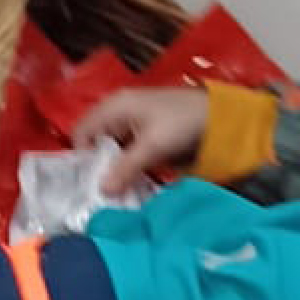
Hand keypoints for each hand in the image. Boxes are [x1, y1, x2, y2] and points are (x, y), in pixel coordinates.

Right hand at [73, 87, 213, 191]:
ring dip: (112, 168)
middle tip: (99, 192)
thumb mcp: (153, 146)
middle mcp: (118, 111)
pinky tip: (130, 183)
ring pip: (110, 148)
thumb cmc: (183, 122)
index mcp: (114, 106)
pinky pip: (126, 151)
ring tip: (114, 192)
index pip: (82, 131)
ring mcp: (132, 122)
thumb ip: (126, 167)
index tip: (86, 183)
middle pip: (94, 140)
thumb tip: (103, 190)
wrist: (219, 116)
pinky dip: (126, 166)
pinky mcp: (145, 134)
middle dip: (96, 165)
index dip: (81, 156)